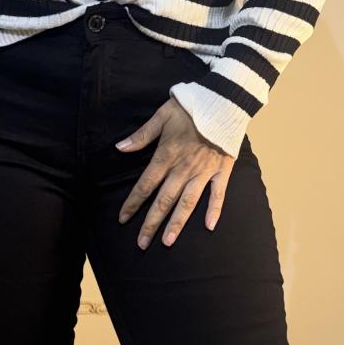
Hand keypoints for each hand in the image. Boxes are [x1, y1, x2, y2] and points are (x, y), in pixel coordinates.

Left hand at [115, 96, 235, 247]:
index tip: (123, 219)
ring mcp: (204, 171)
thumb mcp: (162, 116)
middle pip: (164, 201)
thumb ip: (142, 135)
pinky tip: (209, 227)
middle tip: (142, 244)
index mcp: (166, 156)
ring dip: (177, 223)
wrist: (224, 100)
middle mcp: (184, 168)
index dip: (133, 203)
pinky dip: (214, 210)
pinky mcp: (222, 170)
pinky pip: (218, 194)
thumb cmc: (191, 106)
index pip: (145, 185)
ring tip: (167, 241)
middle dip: (151, 223)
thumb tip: (120, 148)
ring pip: (188, 203)